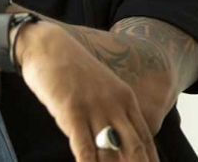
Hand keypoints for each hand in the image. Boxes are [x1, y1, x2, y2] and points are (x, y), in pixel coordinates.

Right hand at [19, 23, 158, 161]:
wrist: (47, 46)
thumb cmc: (70, 69)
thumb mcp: (100, 89)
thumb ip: (110, 113)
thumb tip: (113, 143)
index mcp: (125, 99)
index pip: (146, 140)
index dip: (150, 161)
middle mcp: (114, 105)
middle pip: (134, 149)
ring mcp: (94, 108)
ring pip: (110, 154)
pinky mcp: (72, 112)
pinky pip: (85, 148)